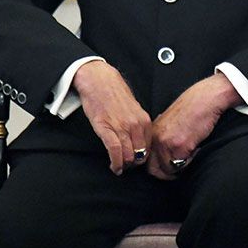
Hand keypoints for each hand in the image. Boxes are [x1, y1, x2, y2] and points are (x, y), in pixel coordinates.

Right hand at [73, 61, 151, 175]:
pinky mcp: (106, 128)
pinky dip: (115, 162)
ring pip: (128, 156)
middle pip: (140, 155)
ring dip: (124, 165)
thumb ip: (138, 123)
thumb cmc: (114, 92)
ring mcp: (121, 127)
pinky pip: (114, 151)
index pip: (149, 147)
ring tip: (119, 167)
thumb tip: (140, 139)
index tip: (137, 160)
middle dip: (134, 164)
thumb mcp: (134, 108)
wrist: (99, 81)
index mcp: (143, 120)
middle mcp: (135, 125)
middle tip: (127, 166)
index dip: (142, 157)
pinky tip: (114, 166)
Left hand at [147, 73, 240, 179]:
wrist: (204, 99)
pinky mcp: (179, 146)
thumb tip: (162, 157)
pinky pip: (182, 166)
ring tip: (189, 154)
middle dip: (166, 173)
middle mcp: (155, 138)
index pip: (146, 160)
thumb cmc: (192, 109)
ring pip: (168, 170)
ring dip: (180, 167)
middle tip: (179, 167)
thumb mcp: (169, 123)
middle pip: (153, 170)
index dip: (157, 167)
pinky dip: (190, 162)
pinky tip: (195, 149)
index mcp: (152, 132)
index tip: (168, 167)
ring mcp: (166, 143)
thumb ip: (162, 138)